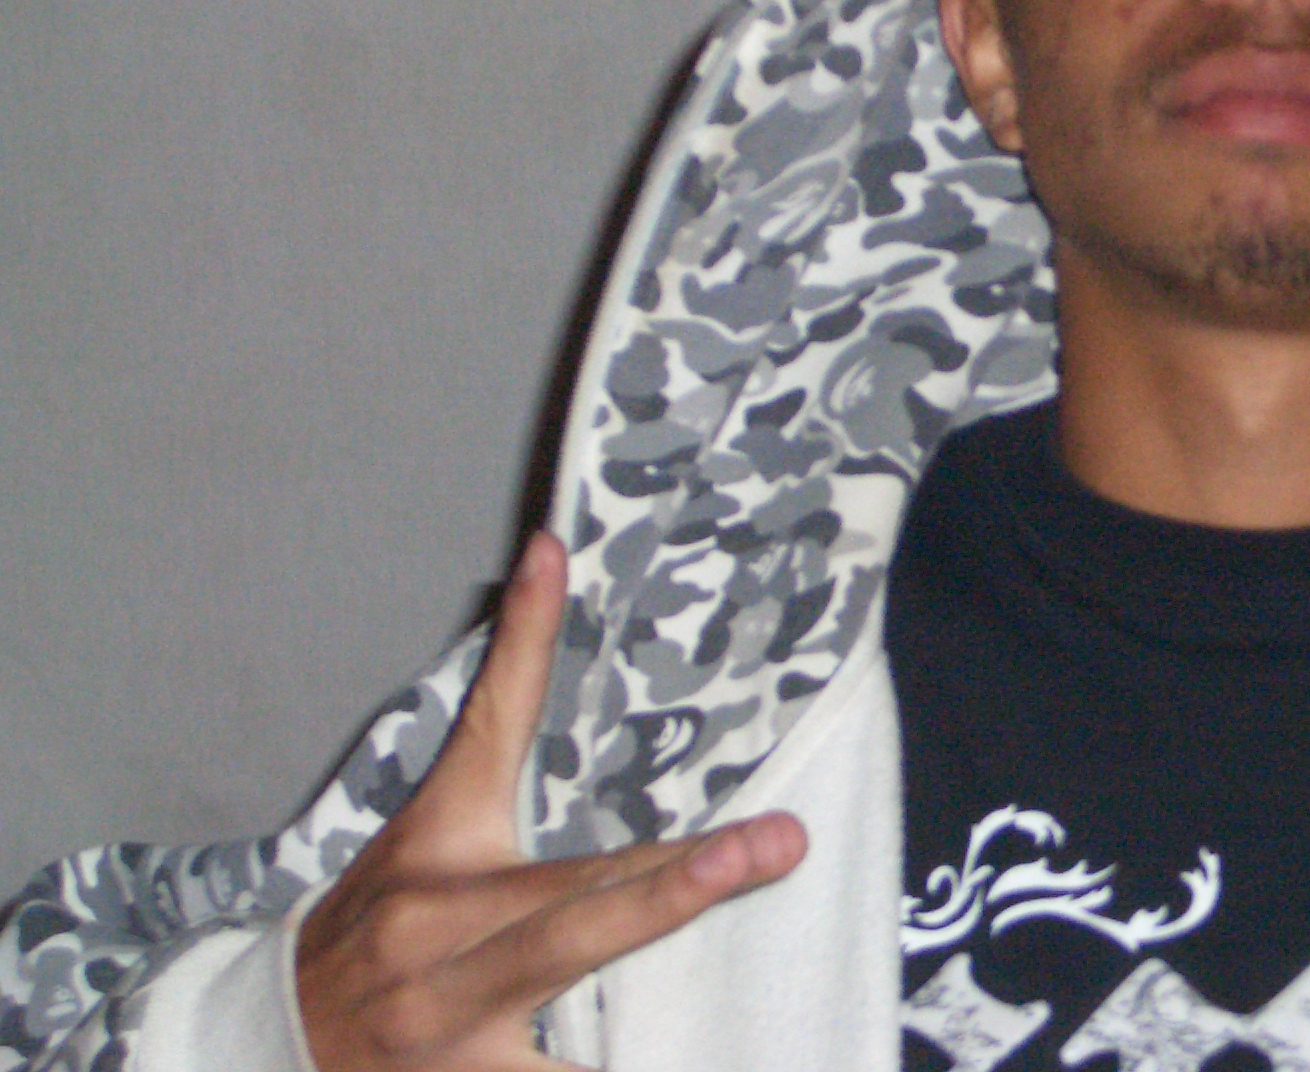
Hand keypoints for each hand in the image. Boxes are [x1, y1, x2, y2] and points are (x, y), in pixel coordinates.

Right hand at [296, 533, 806, 1069]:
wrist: (274, 1037)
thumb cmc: (388, 908)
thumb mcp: (441, 805)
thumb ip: (507, 691)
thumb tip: (551, 549)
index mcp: (440, 854)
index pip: (493, 730)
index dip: (527, 649)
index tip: (558, 565)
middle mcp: (443, 941)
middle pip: (574, 909)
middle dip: (676, 884)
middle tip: (776, 845)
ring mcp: (452, 1032)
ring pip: (568, 1020)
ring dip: (652, 1006)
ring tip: (756, 987)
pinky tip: (710, 1070)